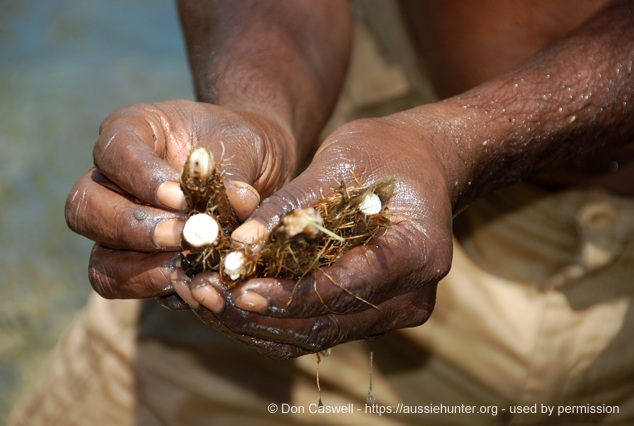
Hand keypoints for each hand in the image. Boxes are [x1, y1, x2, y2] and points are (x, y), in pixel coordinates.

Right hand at [65, 99, 296, 303]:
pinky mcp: (132, 262)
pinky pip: (124, 284)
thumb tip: (239, 202)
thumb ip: (233, 176)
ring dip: (141, 267)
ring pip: (98, 256)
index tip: (182, 197)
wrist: (253, 172)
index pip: (113, 152)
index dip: (141, 178)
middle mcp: (109, 180)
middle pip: (85, 207)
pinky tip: (192, 281)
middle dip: (134, 227)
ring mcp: (115, 226)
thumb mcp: (243, 149)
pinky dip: (154, 286)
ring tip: (188, 264)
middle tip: (184, 236)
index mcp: (130, 132)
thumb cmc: (241, 148)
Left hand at [189, 111, 456, 357]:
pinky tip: (233, 300)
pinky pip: (321, 325)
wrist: (422, 163)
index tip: (238, 288)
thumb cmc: (385, 151)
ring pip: (318, 334)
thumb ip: (292, 207)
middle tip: (203, 295)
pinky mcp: (375, 312)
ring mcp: (396, 310)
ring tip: (205, 298)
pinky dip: (276, 318)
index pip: (345, 287)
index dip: (288, 294)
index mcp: (416, 252)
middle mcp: (411, 294)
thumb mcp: (339, 163)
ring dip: (259, 323)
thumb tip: (240, 245)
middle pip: (327, 323)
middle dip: (260, 315)